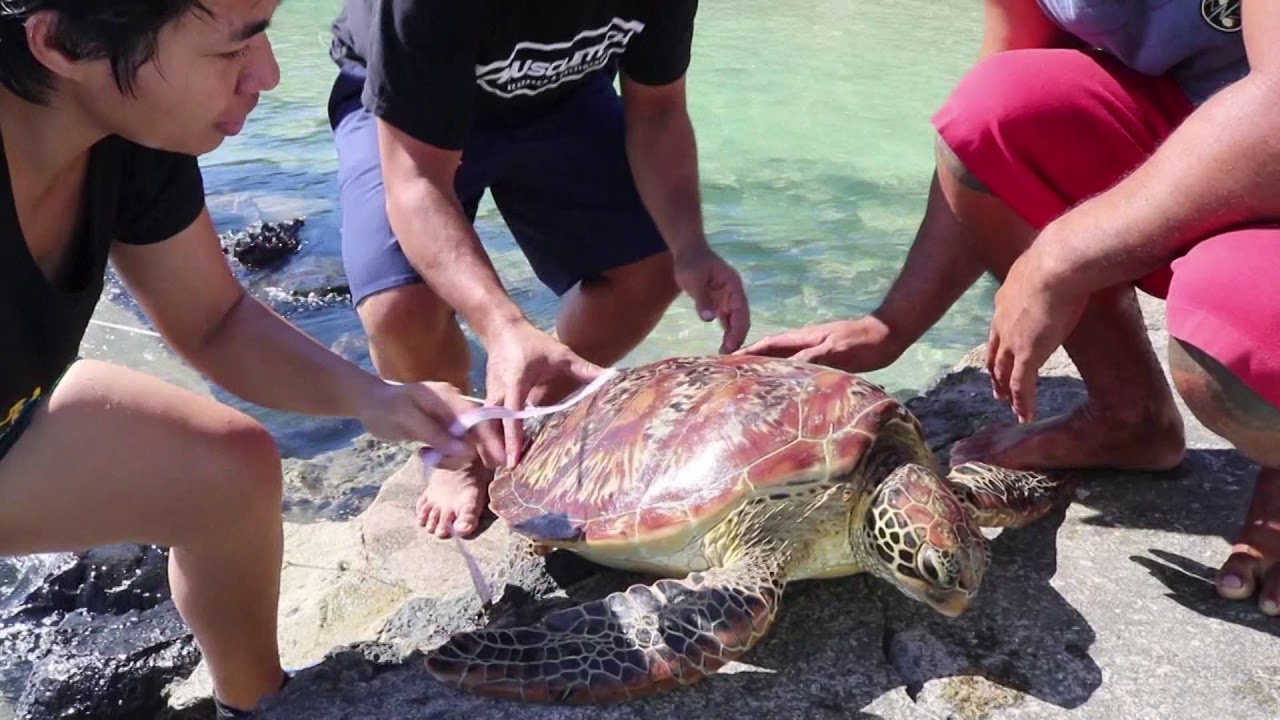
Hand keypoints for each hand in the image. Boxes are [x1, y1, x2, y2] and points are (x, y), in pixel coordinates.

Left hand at [356, 379, 504, 470]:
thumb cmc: (385, 406)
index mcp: (449, 397)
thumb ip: (435, 433)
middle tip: (438, 461)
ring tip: (426, 456)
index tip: (497, 459)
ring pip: (465, 446)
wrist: (369, 404)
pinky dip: (443, 457)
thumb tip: (465, 450)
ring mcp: (449, 420)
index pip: (479, 418)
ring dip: (450, 458)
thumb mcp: (407, 418)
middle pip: (475, 435)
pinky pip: (453, 449)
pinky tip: (424, 453)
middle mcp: (454, 408)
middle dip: (463, 453)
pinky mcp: (442, 432)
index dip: (490, 438)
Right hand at [484, 322, 604, 466]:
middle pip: (490, 425)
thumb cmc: (532, 342)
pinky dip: (490, 437)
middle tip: (508, 469)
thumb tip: (611, 378)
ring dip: (490, 445)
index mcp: (515, 381)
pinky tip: (502, 452)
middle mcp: (498, 391)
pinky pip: (485, 422)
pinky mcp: (488, 398)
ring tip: (504, 466)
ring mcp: (490, 395)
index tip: (513, 458)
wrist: (502, 329)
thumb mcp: (561, 354)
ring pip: (483, 426)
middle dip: (495, 448)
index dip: (511, 436)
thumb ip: (584, 369)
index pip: (510, 412)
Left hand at [672, 244, 749, 352]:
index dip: (739, 327)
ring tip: (725, 352)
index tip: (732, 343)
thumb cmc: (691, 262)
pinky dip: (727, 331)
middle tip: (728, 352)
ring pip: (735, 320)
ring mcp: (728, 298)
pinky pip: (727, 319)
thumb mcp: (694, 280)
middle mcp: (734, 293)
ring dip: (733, 336)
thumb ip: (702, 299)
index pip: (741, 309)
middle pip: (741, 317)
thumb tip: (709, 320)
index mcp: (733, 285)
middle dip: (738, 335)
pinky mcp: (719, 303)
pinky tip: (724, 345)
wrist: (688, 252)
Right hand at [737, 316, 901, 371]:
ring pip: (784, 360)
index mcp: (802, 338)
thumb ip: (810, 356)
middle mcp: (804, 343)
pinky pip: (798, 368)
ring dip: (767, 369)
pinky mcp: (825, 359)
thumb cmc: (863, 343)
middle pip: (771, 352)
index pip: (767, 344)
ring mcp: (814, 350)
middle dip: (751, 361)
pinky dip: (786, 376)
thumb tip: (783, 366)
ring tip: (752, 385)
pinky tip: (785, 388)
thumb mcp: (837, 350)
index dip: (747, 351)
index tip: (727, 360)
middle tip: (734, 376)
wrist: (888, 335)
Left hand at [986, 246, 1087, 422]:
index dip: (1000, 343)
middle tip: (996, 388)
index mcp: (1007, 298)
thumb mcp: (1051, 261)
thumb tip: (1072, 257)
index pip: (1000, 326)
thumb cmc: (1063, 253)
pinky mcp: (1027, 354)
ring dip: (1006, 391)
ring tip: (1008, 405)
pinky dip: (1021, 402)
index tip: (1000, 354)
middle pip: (995, 352)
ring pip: (1004, 372)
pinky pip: (1020, 385)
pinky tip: (1024, 416)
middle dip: (996, 371)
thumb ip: (1055, 267)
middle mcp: (1003, 321)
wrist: (1057, 261)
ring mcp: (1013, 339)